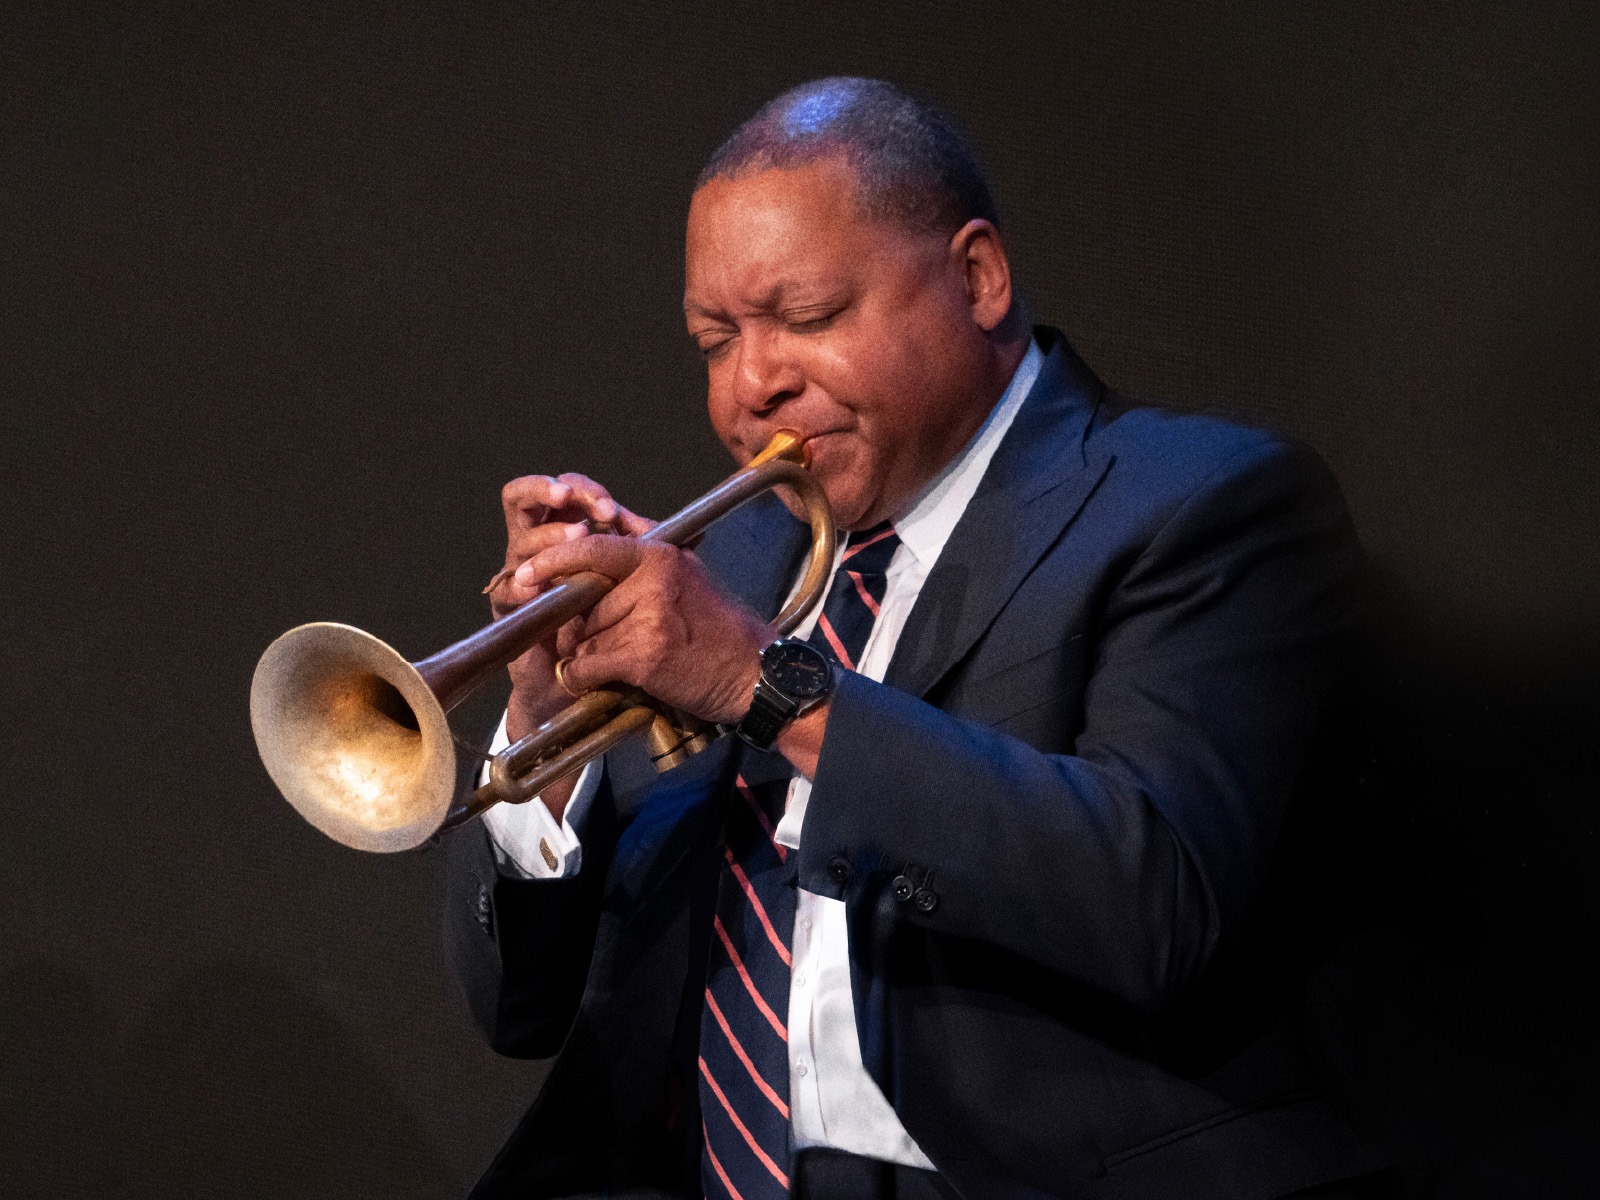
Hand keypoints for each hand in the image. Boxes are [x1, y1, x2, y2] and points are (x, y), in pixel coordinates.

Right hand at [487, 473, 653, 743]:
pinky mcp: (508, 610)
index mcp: (567, 531)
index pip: (564, 491)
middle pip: (522, 498)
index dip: (582, 491)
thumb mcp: (638, 589)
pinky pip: (506, 590)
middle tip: (569, 499)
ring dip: (545, 536)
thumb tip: (690, 533)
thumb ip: (650, 561)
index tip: (609, 508)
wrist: (589, 681)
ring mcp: (519, 575)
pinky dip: (520, 586)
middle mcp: (538, 547)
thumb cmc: (615, 627)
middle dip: (545, 492)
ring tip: (572, 539)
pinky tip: (535, 586)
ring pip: (519, 541)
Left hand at [514, 534, 773, 726]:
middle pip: (580, 601)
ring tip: (618, 663)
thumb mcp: (685, 576)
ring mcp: (649, 616)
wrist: (754, 672)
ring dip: (586, 656)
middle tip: (598, 642)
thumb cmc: (717, 629)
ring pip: (581, 636)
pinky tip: (606, 681)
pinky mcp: (645, 654)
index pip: (590, 547)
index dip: (552, 559)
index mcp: (658, 553)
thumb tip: (586, 550)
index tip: (526, 574)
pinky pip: (586, 665)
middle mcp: (653, 578)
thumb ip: (642, 560)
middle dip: (577, 626)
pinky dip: (585, 678)